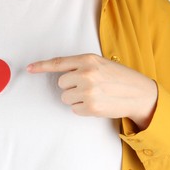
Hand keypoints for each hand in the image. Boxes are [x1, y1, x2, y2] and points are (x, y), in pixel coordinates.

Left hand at [27, 54, 157, 129]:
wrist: (139, 93)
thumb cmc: (120, 78)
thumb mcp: (101, 64)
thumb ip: (82, 66)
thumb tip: (61, 73)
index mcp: (88, 60)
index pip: (59, 63)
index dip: (42, 66)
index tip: (29, 68)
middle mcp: (86, 74)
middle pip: (61, 84)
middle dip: (71, 86)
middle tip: (88, 87)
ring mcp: (88, 91)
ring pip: (65, 97)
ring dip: (76, 98)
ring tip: (94, 95)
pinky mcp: (91, 107)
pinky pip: (74, 109)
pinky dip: (82, 109)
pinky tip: (96, 104)